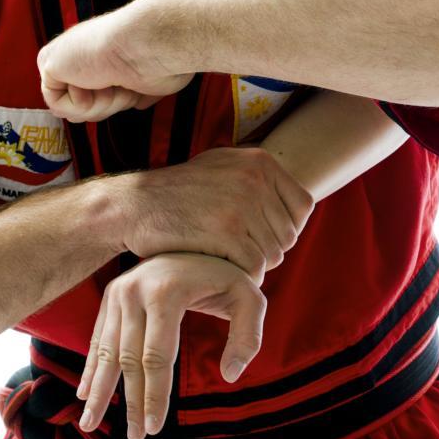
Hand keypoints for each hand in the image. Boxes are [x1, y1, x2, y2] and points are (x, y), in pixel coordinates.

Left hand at [37, 0, 192, 122]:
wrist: (150, 43)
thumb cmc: (162, 58)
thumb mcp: (153, 81)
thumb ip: (138, 91)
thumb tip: (138, 103)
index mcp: (106, 51)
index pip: (101, 92)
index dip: (120, 100)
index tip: (134, 85)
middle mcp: (83, 52)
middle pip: (86, 107)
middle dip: (109, 105)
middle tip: (124, 84)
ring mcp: (65, 57)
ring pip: (73, 109)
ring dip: (98, 104)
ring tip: (112, 80)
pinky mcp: (49, 64)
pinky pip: (58, 105)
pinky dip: (81, 103)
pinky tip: (94, 79)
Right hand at [77, 253, 265, 438]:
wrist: (195, 240)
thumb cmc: (225, 273)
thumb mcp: (247, 297)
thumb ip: (248, 335)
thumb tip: (231, 374)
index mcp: (167, 291)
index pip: (157, 356)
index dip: (155, 394)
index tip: (155, 426)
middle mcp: (135, 291)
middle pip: (129, 359)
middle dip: (131, 401)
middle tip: (135, 436)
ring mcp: (118, 292)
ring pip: (107, 352)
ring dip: (101, 392)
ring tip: (91, 425)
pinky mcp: (110, 295)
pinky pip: (98, 338)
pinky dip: (92, 368)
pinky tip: (86, 394)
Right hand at [115, 147, 314, 280]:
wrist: (135, 206)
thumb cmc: (180, 192)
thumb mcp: (223, 166)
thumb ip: (258, 178)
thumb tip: (301, 202)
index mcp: (261, 161)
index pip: (303, 205)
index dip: (289, 228)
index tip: (266, 238)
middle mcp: (256, 178)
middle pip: (289, 234)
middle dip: (270, 251)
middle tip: (243, 256)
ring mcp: (242, 204)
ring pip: (274, 254)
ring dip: (256, 267)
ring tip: (231, 264)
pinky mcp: (226, 232)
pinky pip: (254, 267)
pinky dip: (244, 277)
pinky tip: (224, 273)